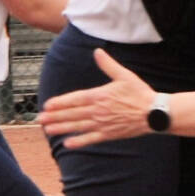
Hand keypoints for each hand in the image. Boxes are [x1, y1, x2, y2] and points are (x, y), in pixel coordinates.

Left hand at [38, 48, 155, 146]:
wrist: (154, 113)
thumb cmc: (140, 93)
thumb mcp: (124, 75)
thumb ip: (108, 65)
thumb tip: (98, 51)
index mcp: (100, 96)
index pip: (75, 99)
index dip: (60, 102)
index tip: (47, 105)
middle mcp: (98, 111)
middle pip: (72, 114)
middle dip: (55, 116)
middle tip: (40, 119)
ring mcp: (103, 124)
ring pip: (78, 127)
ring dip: (62, 128)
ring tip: (48, 130)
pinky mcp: (109, 134)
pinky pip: (91, 139)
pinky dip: (79, 142)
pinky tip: (67, 144)